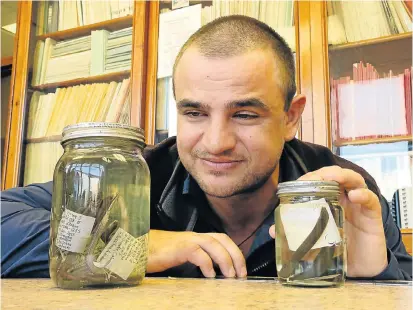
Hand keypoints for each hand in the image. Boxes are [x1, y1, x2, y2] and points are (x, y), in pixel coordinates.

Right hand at [147, 230, 246, 277]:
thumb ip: (195, 259)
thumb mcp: (180, 256)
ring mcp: (186, 240)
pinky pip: (197, 252)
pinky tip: (210, 275)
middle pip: (221, 238)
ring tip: (230, 276)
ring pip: (213, 243)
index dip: (234, 251)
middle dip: (235, 255)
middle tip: (241, 273)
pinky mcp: (178, 248)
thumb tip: (212, 273)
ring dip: (225, 259)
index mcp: (195, 238)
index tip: (241, 268)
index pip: (221, 239)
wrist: (136, 248)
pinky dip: (207, 263)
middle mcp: (193, 236)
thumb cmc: (156, 254)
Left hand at [269, 166, 387, 277]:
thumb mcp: (314, 240)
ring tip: (334, 177)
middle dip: (324, 173)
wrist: (360, 269)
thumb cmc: (336, 248)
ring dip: (343, 175)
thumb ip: (296, 234)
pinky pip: (371, 199)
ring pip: (354, 180)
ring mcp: (358, 204)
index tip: (298, 184)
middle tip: (314, 178)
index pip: (318, 181)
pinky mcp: (372, 214)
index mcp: (327, 200)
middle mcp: (342, 198)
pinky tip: (355, 195)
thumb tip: (273, 230)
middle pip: (335, 176)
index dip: (308, 179)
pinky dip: (363, 194)